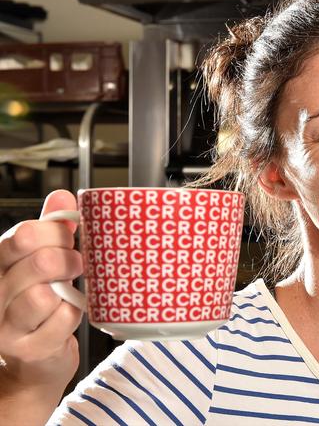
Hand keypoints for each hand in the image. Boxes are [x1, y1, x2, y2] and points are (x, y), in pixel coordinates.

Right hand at [0, 190, 82, 402]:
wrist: (39, 356)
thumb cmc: (44, 300)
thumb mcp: (42, 258)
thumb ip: (51, 228)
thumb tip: (62, 196)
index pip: (24, 235)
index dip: (56, 233)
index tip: (68, 239)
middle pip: (40, 262)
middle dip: (69, 259)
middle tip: (76, 264)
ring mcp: (7, 325)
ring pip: (45, 294)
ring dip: (69, 288)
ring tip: (70, 289)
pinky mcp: (29, 348)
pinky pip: (63, 319)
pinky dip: (74, 312)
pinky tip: (69, 311)